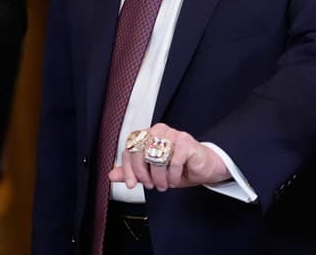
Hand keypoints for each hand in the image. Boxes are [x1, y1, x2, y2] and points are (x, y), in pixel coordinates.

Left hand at [108, 123, 230, 192]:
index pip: (130, 148)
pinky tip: (175, 179)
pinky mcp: (186, 142)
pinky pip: (173, 162)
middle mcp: (159, 131)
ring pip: (155, 158)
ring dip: (159, 178)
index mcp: (148, 134)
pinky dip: (172, 176)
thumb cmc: (179, 167)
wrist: (204, 167)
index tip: (131, 184)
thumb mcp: (152, 173)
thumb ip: (132, 172)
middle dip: (142, 174)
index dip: (128, 169)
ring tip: (164, 184)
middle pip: (139, 151)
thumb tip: (112, 174)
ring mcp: (173, 135)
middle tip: (150, 185)